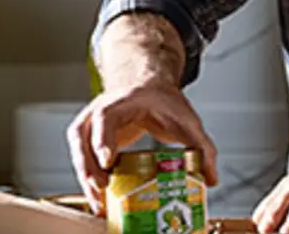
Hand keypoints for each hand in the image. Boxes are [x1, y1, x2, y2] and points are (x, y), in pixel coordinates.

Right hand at [67, 80, 217, 214]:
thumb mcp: (185, 120)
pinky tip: (98, 197)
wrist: (147, 87)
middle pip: (83, 136)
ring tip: (98, 201)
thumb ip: (202, 146)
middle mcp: (101, 109)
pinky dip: (87, 177)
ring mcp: (91, 122)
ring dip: (84, 176)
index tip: (108, 160)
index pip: (106, 116)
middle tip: (101, 189)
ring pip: (78, 149)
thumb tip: (210, 178)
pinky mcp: (88, 137)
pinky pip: (81, 157)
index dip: (104, 138)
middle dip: (88, 166)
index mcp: (125, 101)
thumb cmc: (162, 101)